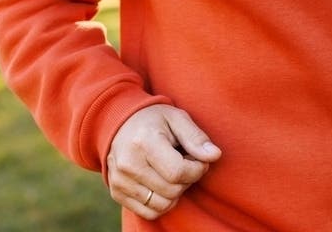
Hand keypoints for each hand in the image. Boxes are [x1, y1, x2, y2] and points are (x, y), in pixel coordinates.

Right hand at [106, 104, 221, 219]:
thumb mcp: (178, 119)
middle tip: (187, 163)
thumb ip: (197, 137)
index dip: (197, 169)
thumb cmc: (155, 120)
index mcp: (143, 142)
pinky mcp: (117, 193)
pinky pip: (149, 212)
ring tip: (174, 172)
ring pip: (162, 205)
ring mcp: (119, 181)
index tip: (200, 159)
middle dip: (188, 179)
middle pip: (171, 191)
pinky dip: (163, 203)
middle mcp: (127, 164)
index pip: (178, 172)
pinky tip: (163, 183)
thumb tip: (215, 156)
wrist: (122, 124)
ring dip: (176, 193)